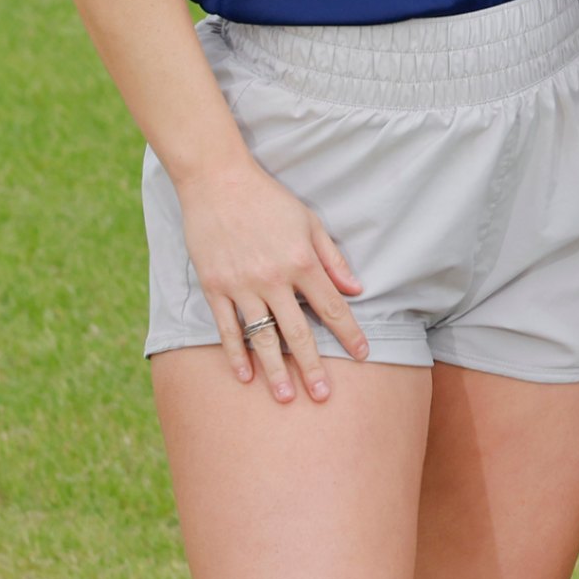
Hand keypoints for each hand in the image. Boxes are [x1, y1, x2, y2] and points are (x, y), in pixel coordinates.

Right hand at [172, 160, 369, 401]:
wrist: (217, 181)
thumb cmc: (269, 199)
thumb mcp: (309, 221)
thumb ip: (333, 258)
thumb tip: (357, 288)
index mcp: (302, 262)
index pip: (332, 307)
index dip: (349, 333)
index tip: (364, 355)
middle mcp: (273, 278)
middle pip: (298, 332)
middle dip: (313, 366)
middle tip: (323, 396)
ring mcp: (241, 285)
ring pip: (262, 337)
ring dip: (275, 370)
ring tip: (284, 398)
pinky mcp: (214, 287)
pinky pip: (226, 328)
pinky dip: (236, 354)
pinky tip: (245, 376)